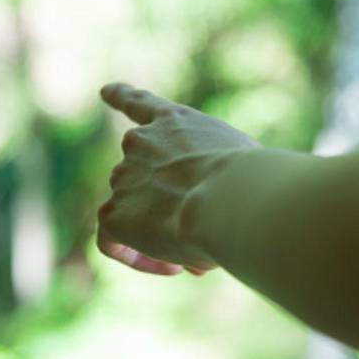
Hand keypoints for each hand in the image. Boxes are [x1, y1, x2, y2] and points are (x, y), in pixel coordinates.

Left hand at [97, 82, 260, 275]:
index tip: (105, 92)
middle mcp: (141, 142)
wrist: (229, 197)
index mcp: (175, 122)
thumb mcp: (242, 165)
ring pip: (133, 211)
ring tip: (200, 249)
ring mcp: (123, 176)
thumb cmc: (252, 180)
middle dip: (167, 207)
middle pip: (144, 178)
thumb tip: (208, 222)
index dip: (122, 96)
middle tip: (202, 232)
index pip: (141, 104)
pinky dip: (135, 256)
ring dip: (159, 233)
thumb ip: (218, 180)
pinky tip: (171, 266)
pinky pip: (112, 241)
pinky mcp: (114, 213)